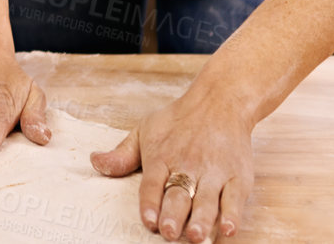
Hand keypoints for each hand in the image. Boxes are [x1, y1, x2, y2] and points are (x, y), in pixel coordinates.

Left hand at [91, 89, 254, 241]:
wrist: (220, 102)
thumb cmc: (178, 120)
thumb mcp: (144, 130)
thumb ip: (122, 154)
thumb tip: (95, 162)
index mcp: (162, 156)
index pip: (153, 183)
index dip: (150, 202)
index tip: (148, 220)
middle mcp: (187, 165)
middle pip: (179, 194)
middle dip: (174, 215)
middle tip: (169, 232)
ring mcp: (214, 172)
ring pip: (207, 200)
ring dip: (201, 219)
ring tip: (195, 236)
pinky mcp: (238, 176)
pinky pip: (235, 198)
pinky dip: (232, 214)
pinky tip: (227, 229)